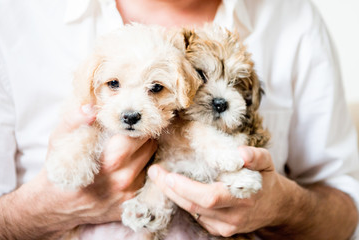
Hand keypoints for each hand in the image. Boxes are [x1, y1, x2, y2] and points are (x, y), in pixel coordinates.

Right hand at [2, 104, 156, 238]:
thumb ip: (74, 120)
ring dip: (144, 153)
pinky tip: (127, 166)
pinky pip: (146, 179)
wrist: (54, 204)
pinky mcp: (130, 203)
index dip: (136, 125)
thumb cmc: (59, 168)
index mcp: (108, 161)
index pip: (137, 136)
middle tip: (132, 132)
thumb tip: (92, 107)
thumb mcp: (59, 140)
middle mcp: (122, 179)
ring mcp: (128, 194)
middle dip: (142, 136)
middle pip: (149, 147)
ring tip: (129, 148)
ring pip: (150, 162)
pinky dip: (140, 170)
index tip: (132, 120)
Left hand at [147, 146, 290, 236]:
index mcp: (243, 197)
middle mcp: (233, 216)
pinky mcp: (221, 231)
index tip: (167, 174)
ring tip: (160, 177)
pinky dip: (184, 201)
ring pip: (192, 211)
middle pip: (194, 206)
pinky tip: (176, 189)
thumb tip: (241, 153)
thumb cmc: (266, 180)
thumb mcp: (266, 163)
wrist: (275, 207)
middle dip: (170, 189)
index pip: (209, 197)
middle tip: (155, 172)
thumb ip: (255, 156)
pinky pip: (196, 216)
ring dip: (173, 194)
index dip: (186, 188)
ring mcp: (226, 227)